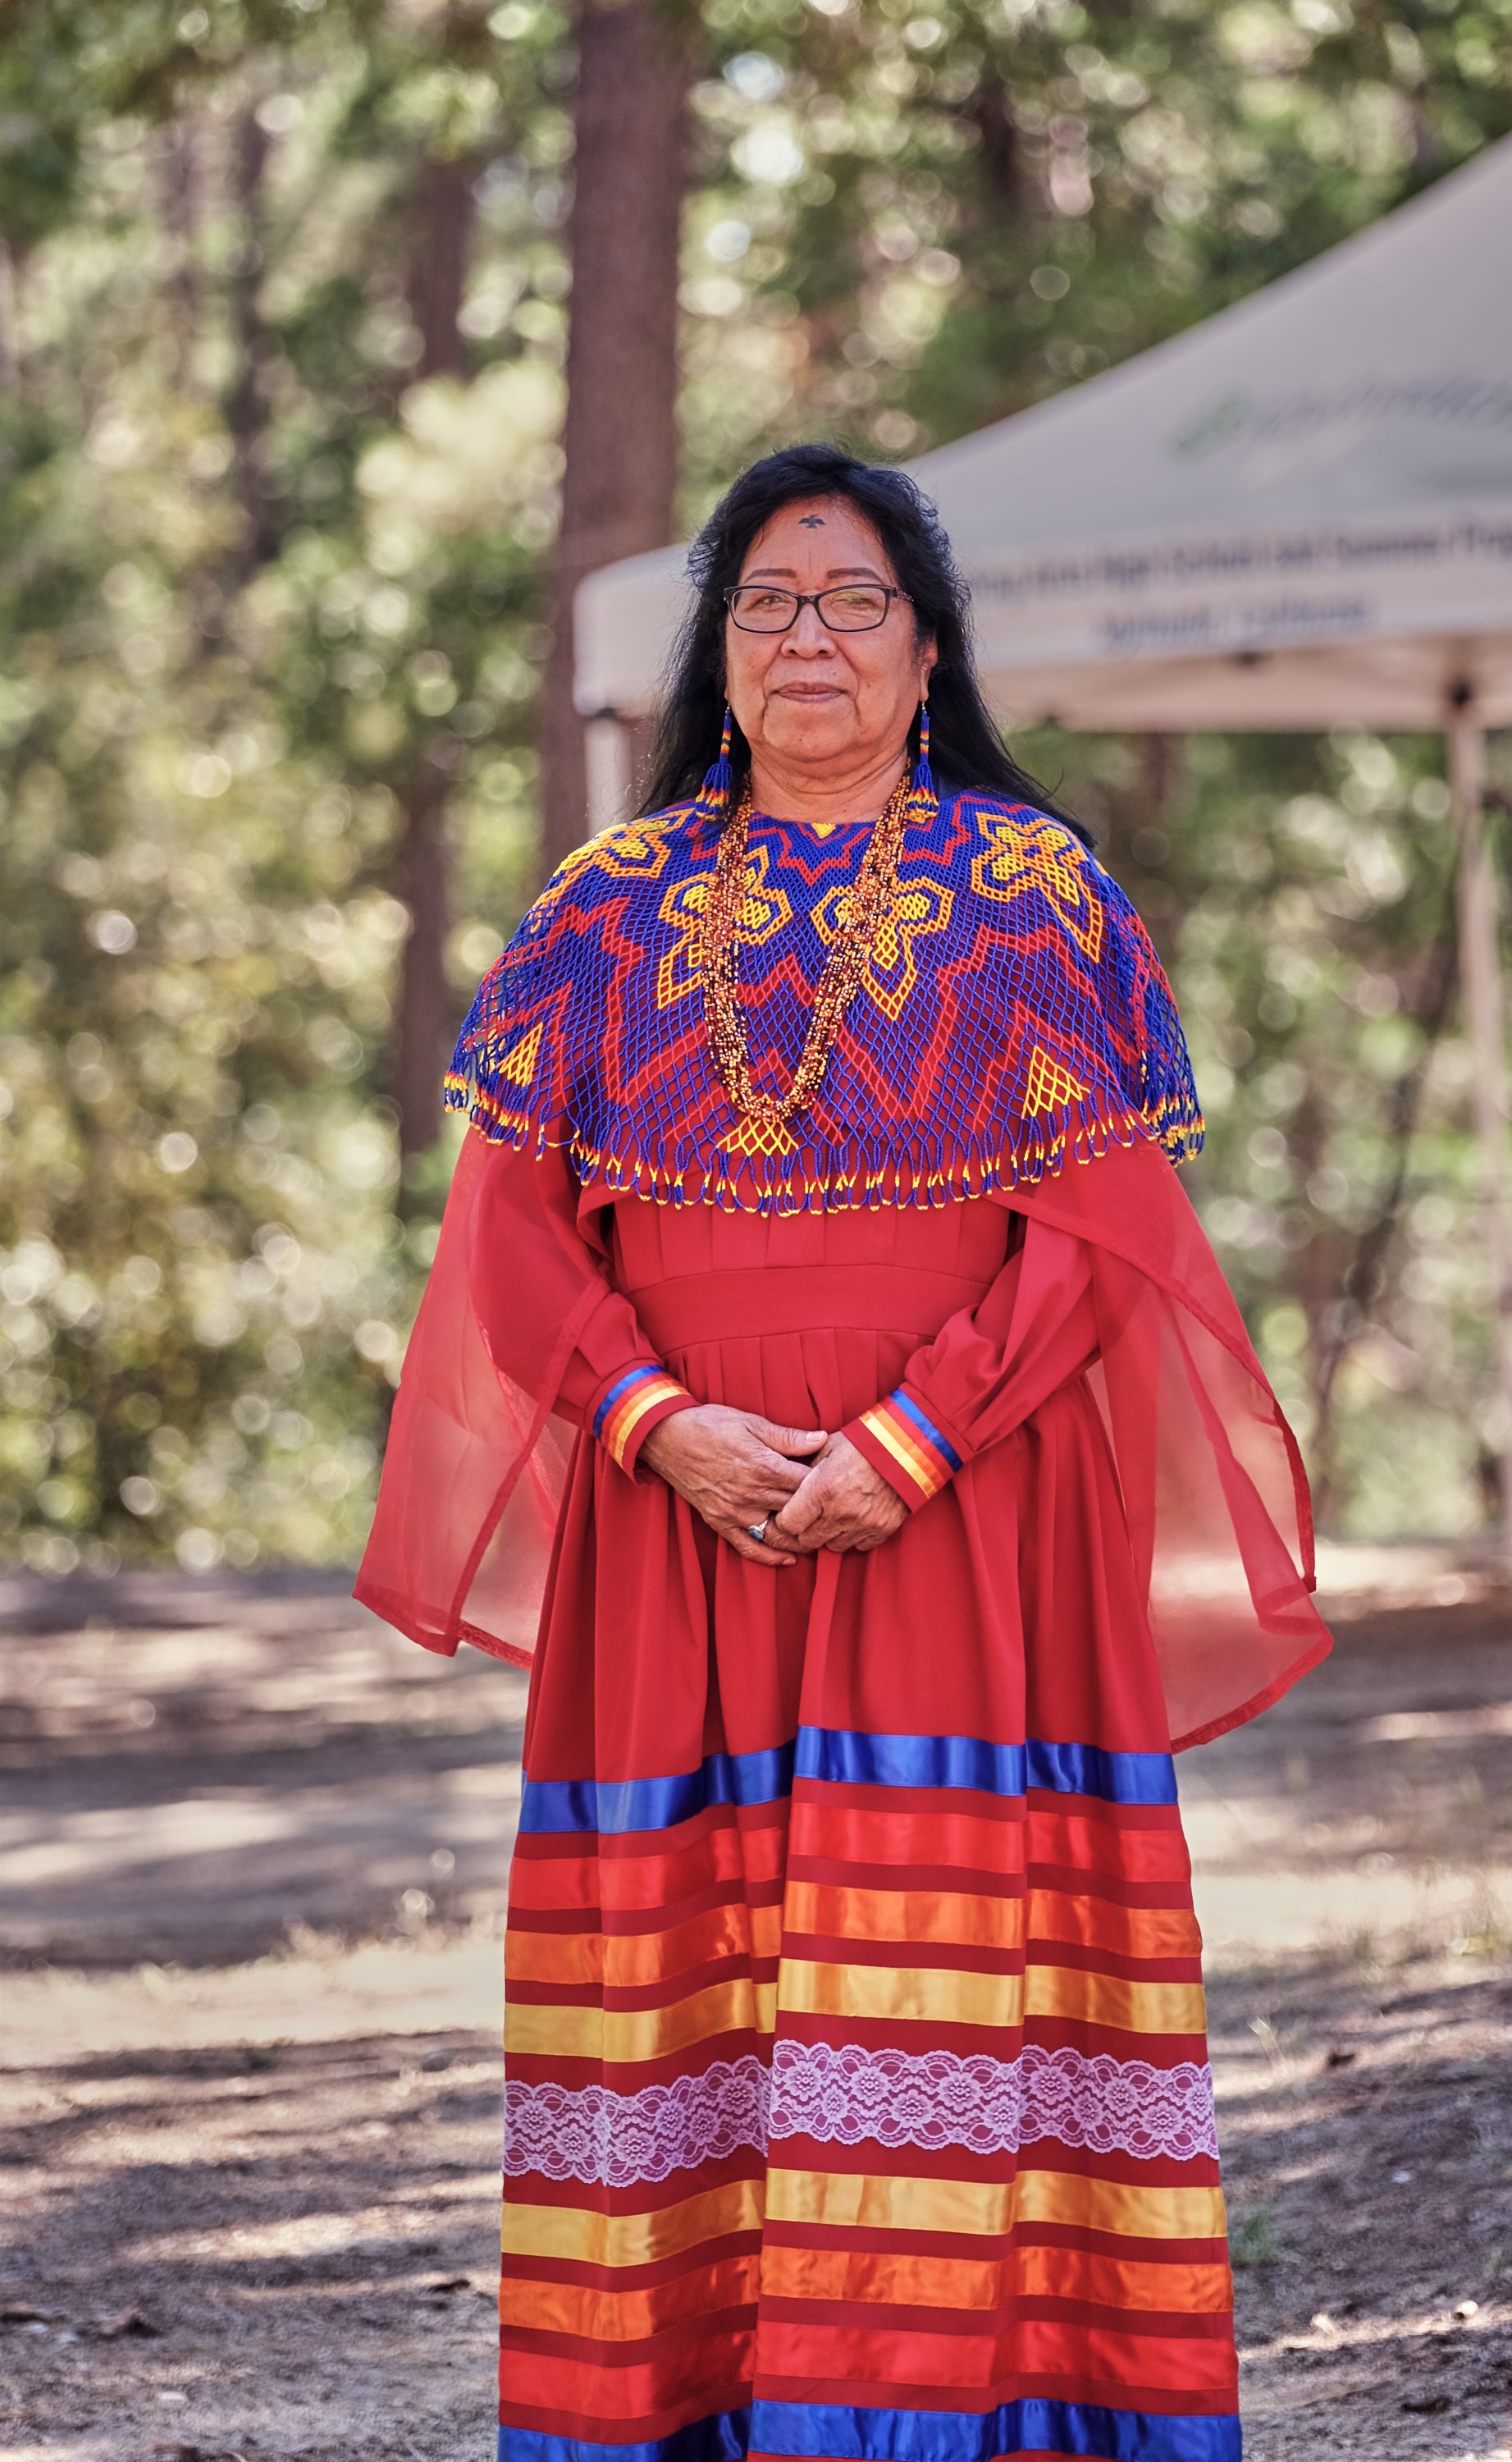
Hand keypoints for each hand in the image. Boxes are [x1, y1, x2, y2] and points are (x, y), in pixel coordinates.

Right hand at [639, 1404, 826, 1565]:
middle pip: (797, 1510)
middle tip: (833, 1508)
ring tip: (818, 1531)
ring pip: (778, 1532)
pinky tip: (788, 1558)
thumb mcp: (752, 1423)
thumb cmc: (710, 1425)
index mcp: (764, 1466)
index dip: (824, 1483)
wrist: (668, 1438)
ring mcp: (735, 1512)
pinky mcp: (720, 1522)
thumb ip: (788, 1437)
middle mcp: (752, 1493)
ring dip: (799, 1534)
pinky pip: (748, 1547)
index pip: (808, 1484)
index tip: (835, 1482)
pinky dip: (770, 1557)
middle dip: (816, 1509)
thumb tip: (822, 1438)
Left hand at [768, 1432, 906, 1555]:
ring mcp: (863, 1524)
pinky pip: (858, 1546)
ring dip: (828, 1535)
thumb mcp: (826, 1447)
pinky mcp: (882, 1530)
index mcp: (822, 1490)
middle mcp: (840, 1513)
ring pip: (832, 1547)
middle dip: (803, 1530)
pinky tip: (854, 1518)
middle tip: (810, 1515)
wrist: (907, 1447)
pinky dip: (853, 1536)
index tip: (788, 1512)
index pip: (788, 1525)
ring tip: (833, 1515)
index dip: (785, 1520)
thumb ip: (803, 1469)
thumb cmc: (863, 1442)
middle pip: (807, 1541)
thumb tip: (784, 1483)